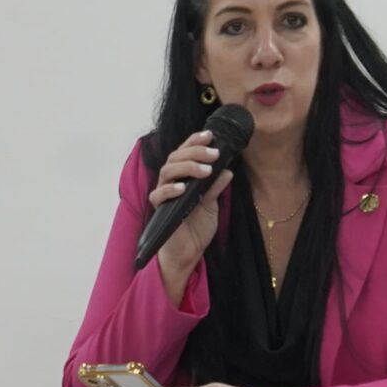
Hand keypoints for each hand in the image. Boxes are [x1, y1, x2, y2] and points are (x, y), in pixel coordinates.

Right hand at [149, 130, 234, 277]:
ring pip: (167, 170)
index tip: (210, 135)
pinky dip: (170, 189)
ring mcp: (164, 193)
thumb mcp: (211, 204)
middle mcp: (171, 181)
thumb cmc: (197, 225)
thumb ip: (216, 187)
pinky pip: (159, 194)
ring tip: (205, 170)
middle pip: (175, 157)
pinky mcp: (159, 208)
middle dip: (195, 152)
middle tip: (214, 154)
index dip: (195, 142)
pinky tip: (183, 187)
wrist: (189, 251)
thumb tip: (227, 171)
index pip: (185, 152)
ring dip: (186, 167)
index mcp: (183, 176)